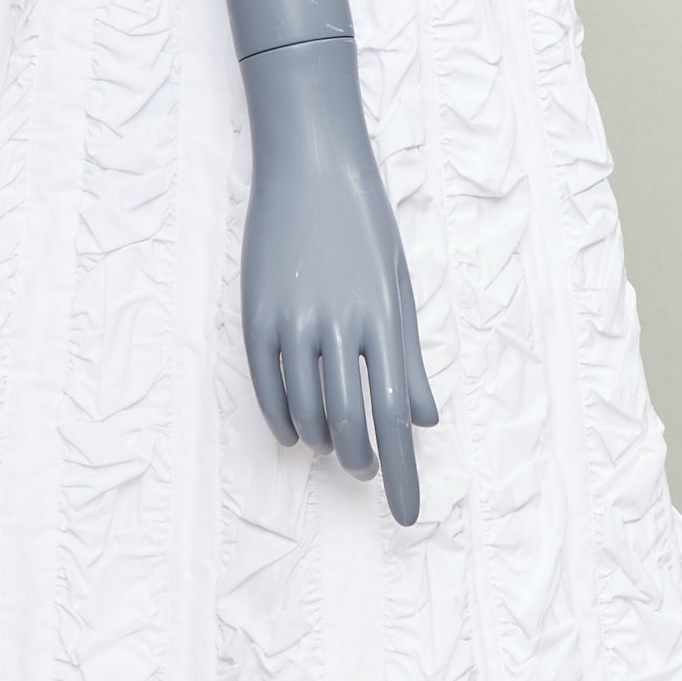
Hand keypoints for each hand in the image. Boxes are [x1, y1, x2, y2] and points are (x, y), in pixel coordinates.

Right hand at [238, 37, 437, 524]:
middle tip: (367, 470)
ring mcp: (292, 323)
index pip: (395, 419)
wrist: (309, 165)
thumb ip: (411, 358)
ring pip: (306, 413)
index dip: (402, 473)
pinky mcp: (255, 316)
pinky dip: (282, 419)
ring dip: (324, 443)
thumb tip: (426, 420)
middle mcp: (338, 327)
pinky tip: (295, 432)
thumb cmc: (364, 225)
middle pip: (349, 425)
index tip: (407, 516)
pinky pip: (267, 388)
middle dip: (362, 461)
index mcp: (383, 322)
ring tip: (336, 448)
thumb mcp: (398, 288)